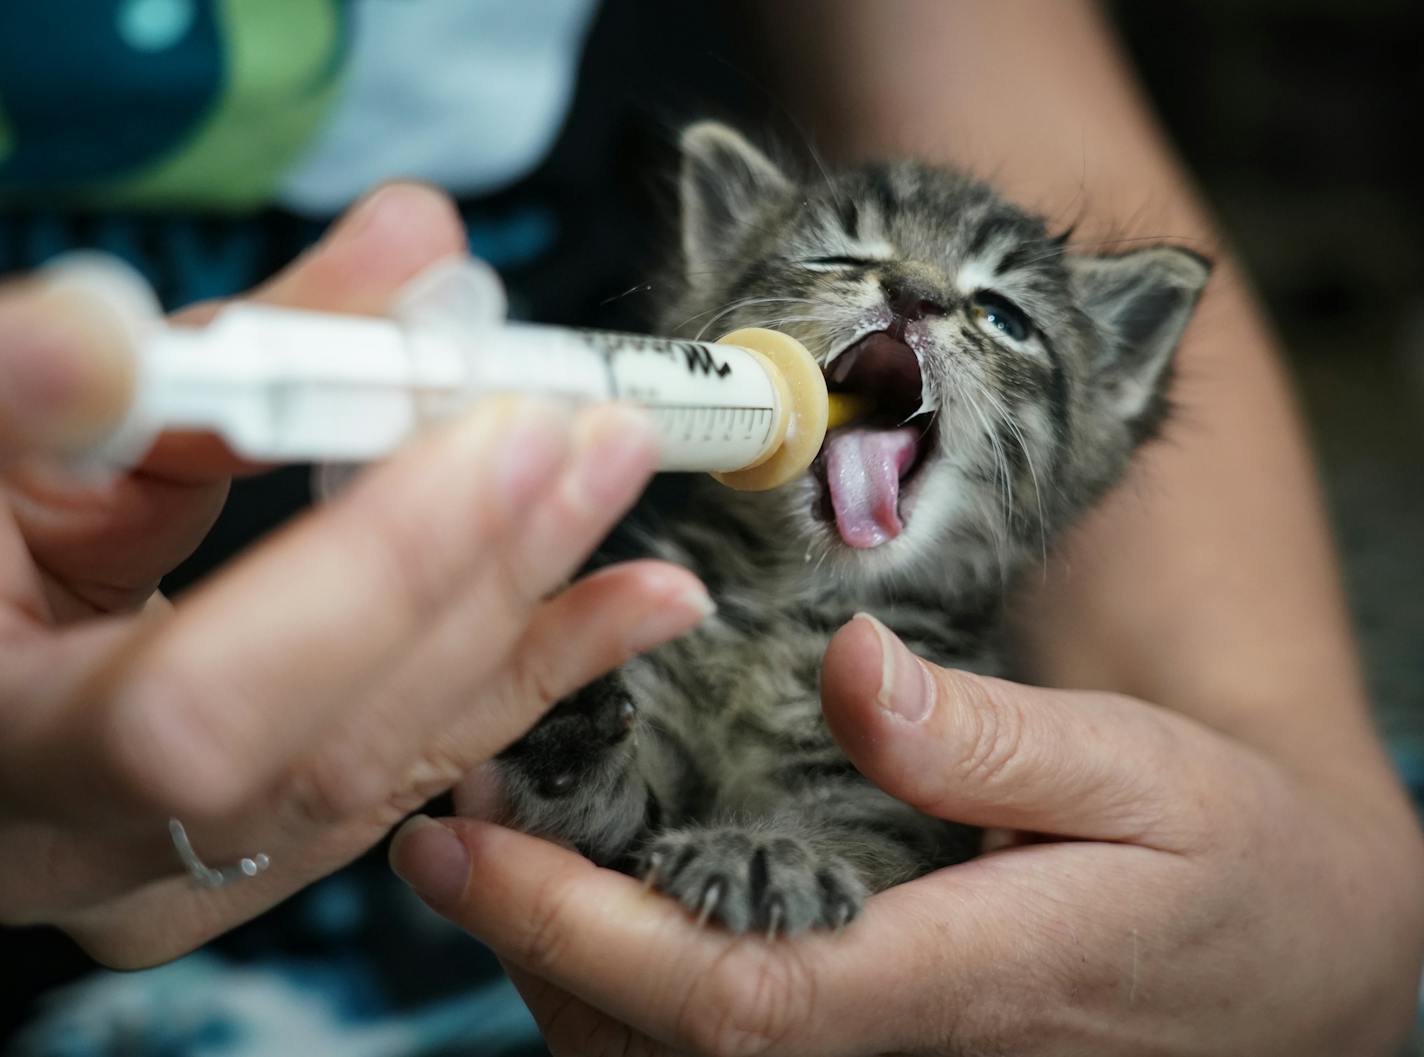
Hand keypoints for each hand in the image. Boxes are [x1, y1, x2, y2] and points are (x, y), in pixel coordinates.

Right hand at [0, 183, 711, 967]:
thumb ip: (169, 353)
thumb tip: (394, 245)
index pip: (204, 702)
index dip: (372, 569)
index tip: (507, 425)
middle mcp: (94, 850)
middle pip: (341, 740)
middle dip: (489, 567)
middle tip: (598, 429)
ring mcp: (186, 872)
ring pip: (399, 761)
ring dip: (536, 611)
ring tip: (620, 484)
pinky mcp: (259, 845)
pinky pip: (415, 764)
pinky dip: (531, 668)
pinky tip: (631, 602)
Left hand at [391, 614, 1423, 1055]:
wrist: (1292, 960)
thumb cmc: (1223, 859)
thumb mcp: (1140, 771)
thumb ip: (989, 739)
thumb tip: (848, 671)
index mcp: (953, 986)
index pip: (729, 994)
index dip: (578, 928)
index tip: (464, 847)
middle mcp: (897, 1054)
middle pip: (661, 1045)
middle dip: (531, 943)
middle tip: (446, 821)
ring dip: (559, 965)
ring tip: (491, 847)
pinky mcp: (879, 1045)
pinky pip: (719, 1044)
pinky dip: (624, 982)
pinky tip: (593, 899)